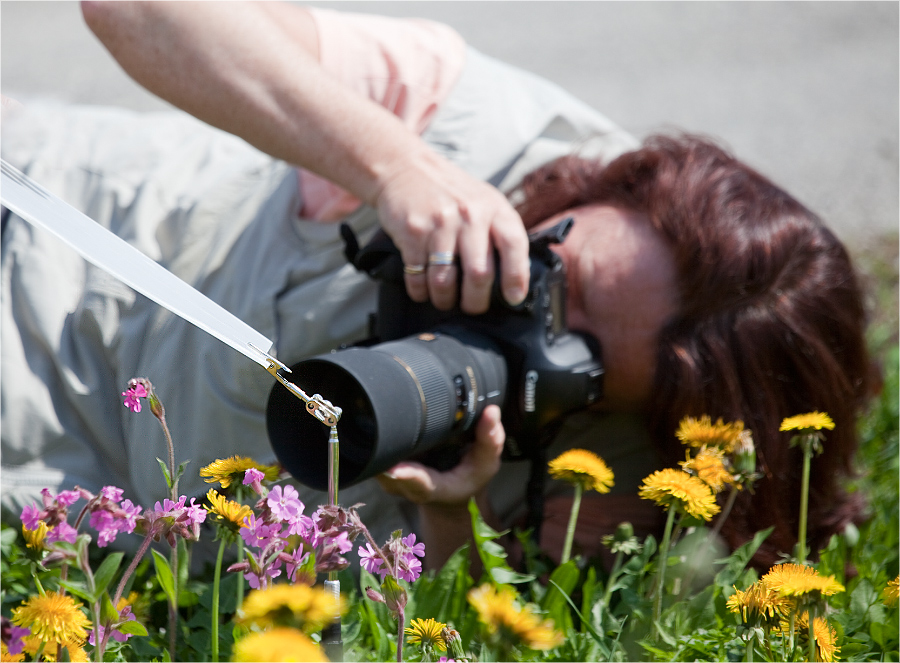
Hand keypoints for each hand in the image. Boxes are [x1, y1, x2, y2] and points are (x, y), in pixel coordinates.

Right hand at [375, 152, 529, 314]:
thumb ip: (499, 232)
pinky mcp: (413, 232)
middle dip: (475, 301)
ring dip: (445, 300)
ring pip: (445, 280)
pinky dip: (420, 291)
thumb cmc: (450, 192)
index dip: (516, 277)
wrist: (405, 168)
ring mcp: (440, 223)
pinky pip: (418, 275)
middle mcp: (469, 215)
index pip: (514, 246)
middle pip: (479, 274)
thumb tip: (514, 278)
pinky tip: (423, 290)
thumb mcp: (484, 201)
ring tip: (445, 300)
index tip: (513, 298)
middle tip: (472, 307)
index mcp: (494, 208)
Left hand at [376, 405, 504, 505]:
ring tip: (380, 414)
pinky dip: (376, 437)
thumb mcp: (487, 464)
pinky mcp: (382, 467)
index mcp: (432, 489)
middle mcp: (405, 487)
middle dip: (382, 449)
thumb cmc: (469, 478)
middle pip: (387, 469)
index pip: (419, 483)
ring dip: (375, 441)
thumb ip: (490, 439)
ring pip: (375, 459)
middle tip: (381, 420)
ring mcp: (389, 479)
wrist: (450, 496)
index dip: (407, 475)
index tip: (394, 468)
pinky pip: (374, 451)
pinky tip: (382, 418)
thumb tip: (491, 411)